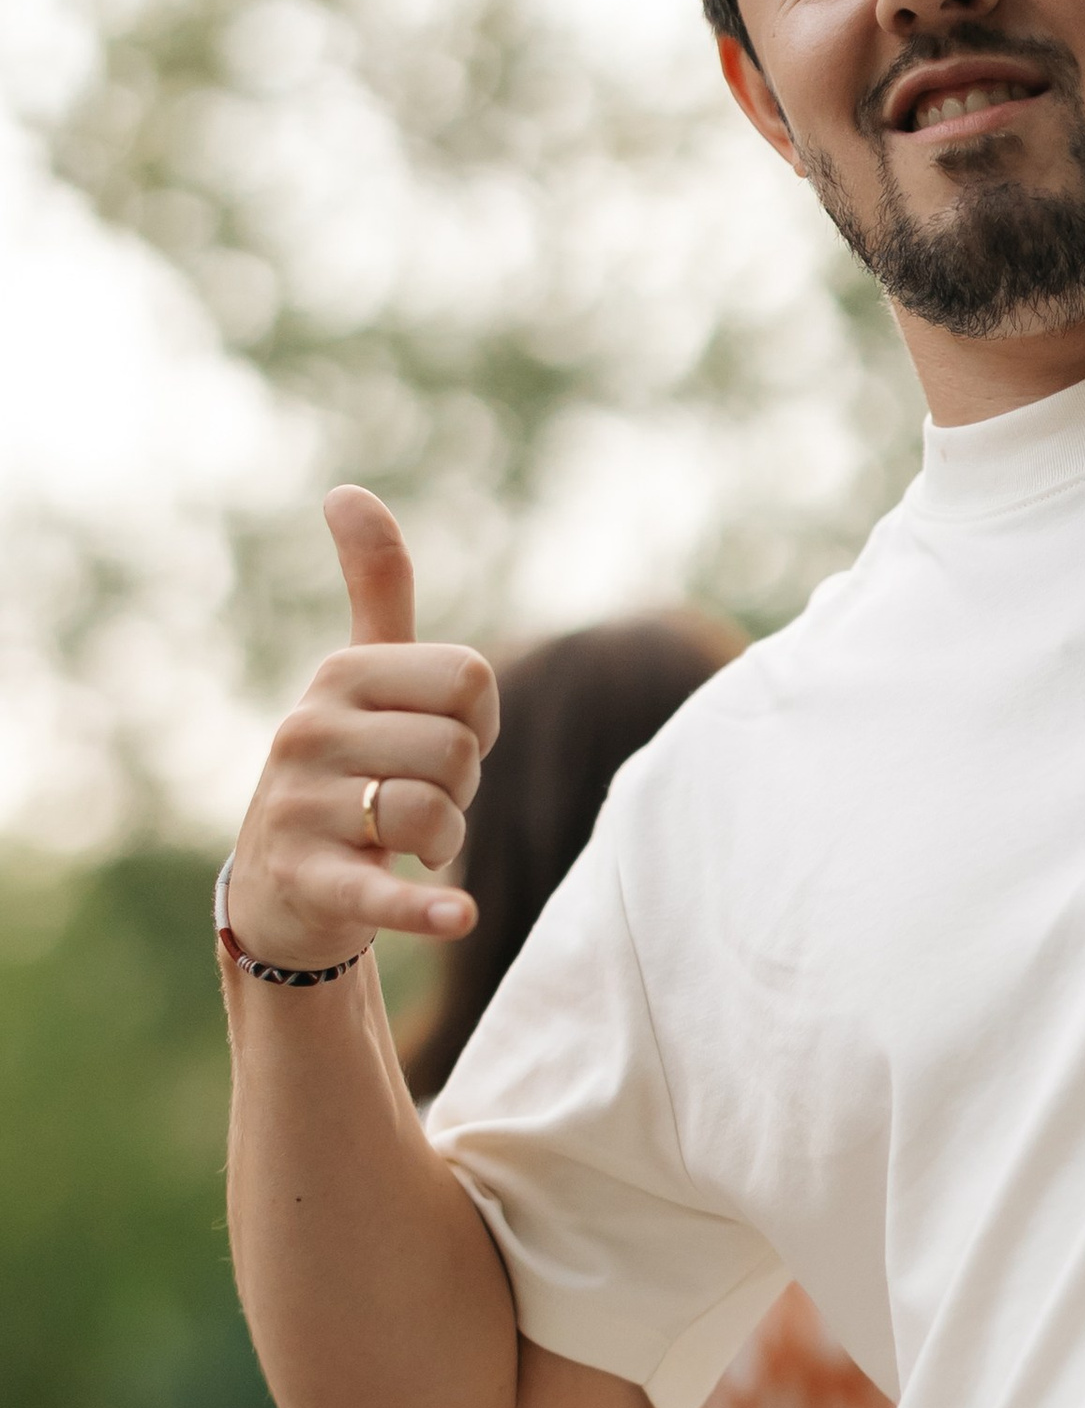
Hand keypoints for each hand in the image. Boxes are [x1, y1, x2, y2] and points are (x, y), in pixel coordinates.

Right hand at [223, 491, 498, 971]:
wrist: (284, 887)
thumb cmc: (347, 770)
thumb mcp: (360, 679)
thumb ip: (375, 589)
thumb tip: (348, 491)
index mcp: (341, 674)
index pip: (472, 681)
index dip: (478, 724)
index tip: (436, 744)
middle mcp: (309, 729)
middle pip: (459, 750)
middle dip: (461, 787)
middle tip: (415, 801)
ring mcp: (301, 805)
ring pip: (435, 813)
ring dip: (444, 842)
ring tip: (403, 844)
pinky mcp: (308, 879)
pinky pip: (382, 888)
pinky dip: (424, 907)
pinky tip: (459, 916)